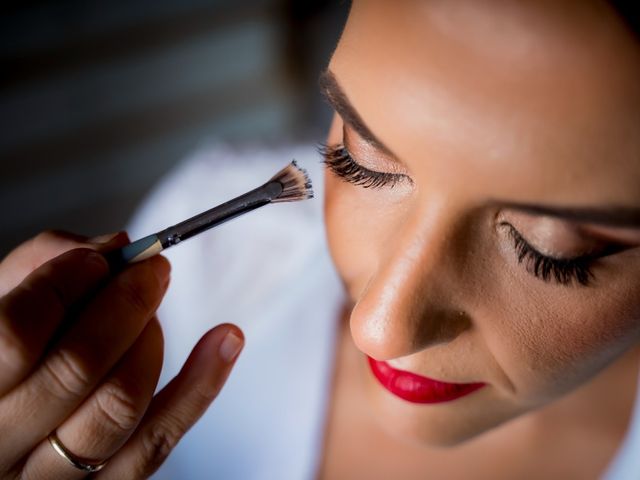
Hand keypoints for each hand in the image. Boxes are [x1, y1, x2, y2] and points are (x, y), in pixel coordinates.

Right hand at [0, 231, 243, 478]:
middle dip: (125, 305)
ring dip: (152, 340)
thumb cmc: (4, 359)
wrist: (7, 428)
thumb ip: (39, 268)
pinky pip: (160, 439)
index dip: (63, 285)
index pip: (16, 335)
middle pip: (78, 368)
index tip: (98, 259)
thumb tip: (115, 246)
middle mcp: (4, 448)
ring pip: (121, 404)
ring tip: (157, 303)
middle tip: (151, 270)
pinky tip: (226, 338)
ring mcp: (57, 477)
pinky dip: (201, 384)